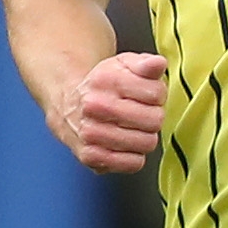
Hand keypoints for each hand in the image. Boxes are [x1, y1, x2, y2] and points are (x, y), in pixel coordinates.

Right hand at [50, 52, 165, 173]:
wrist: (69, 106)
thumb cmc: (103, 87)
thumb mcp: (124, 65)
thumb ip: (145, 64)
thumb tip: (158, 64)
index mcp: (106, 80)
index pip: (156, 93)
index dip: (157, 95)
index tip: (146, 95)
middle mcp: (95, 106)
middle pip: (154, 120)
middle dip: (153, 116)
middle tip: (140, 113)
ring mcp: (91, 133)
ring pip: (146, 143)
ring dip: (144, 137)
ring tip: (131, 128)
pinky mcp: (91, 157)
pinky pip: (133, 163)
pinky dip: (134, 156)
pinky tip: (124, 144)